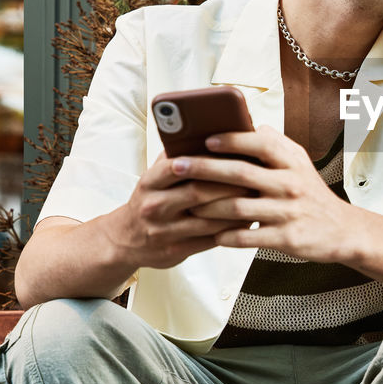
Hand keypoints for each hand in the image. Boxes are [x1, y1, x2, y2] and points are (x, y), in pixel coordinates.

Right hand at [106, 152, 250, 268]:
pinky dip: (230, 230)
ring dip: (235, 209)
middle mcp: (154, 206)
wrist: (126, 239)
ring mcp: (163, 231)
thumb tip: (212, 133)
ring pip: (207, 220)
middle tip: (254, 177)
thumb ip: (177, 158)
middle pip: (197, 193)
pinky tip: (247, 220)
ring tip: (256, 199)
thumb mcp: (155, 177)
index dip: (204, 160)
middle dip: (229, 185)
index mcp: (149, 183)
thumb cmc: (151, 199)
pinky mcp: (175, 250)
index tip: (231, 154)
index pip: (175, 166)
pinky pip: (209, 240)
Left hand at [184, 126, 358, 262]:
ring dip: (207, 206)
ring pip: (238, 208)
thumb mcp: (301, 164)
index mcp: (292, 163)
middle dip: (204, 169)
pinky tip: (211, 233)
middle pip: (240, 174)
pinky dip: (226, 236)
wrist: (342, 230)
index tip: (204, 139)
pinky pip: (247, 237)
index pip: (260, 144)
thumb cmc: (312, 194)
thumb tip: (249, 126)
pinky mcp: (285, 238)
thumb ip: (276, 145)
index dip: (231, 140)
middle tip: (177, 166)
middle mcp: (291, 184)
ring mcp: (288, 212)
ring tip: (186, 203)